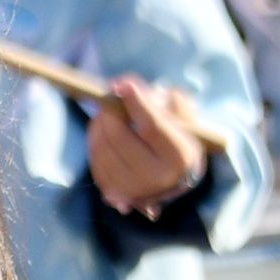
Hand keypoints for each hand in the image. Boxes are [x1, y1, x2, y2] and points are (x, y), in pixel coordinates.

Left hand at [85, 79, 212, 214]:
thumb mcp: (183, 114)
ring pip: (102, 148)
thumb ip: (162, 97)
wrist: (177, 177)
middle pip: (119, 137)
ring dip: (99, 123)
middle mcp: (158, 179)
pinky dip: (96, 141)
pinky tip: (104, 132)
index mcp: (180, 157)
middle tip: (110, 97)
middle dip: (109, 111)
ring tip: (107, 112)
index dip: (135, 103)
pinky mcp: (115, 194)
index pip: (152, 126)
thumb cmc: (179, 137)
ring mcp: (134, 190)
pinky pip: (95, 160)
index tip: (121, 84)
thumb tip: (125, 86)